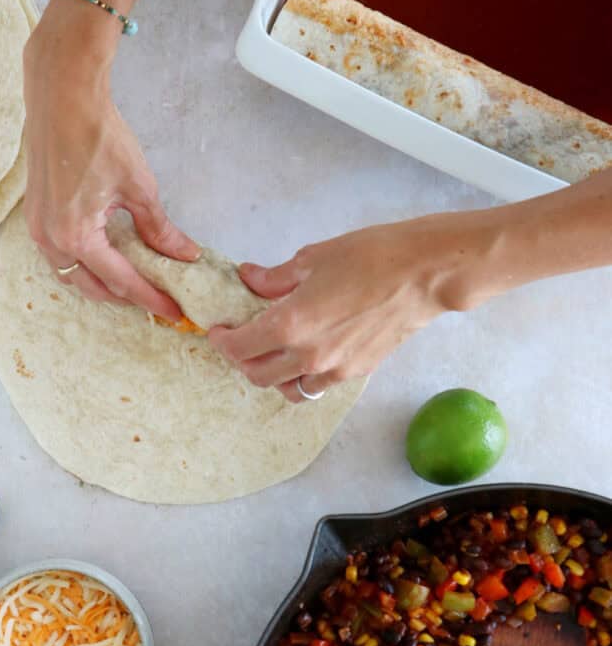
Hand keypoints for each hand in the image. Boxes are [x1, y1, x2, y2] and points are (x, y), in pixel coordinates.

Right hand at [22, 4, 198, 317]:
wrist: (62, 98)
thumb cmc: (99, 136)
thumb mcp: (139, 187)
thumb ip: (159, 229)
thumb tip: (184, 255)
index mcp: (76, 237)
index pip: (122, 282)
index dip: (151, 299)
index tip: (174, 312)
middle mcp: (51, 240)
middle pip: (93, 287)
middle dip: (126, 298)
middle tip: (158, 301)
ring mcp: (39, 229)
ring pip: (73, 275)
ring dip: (103, 284)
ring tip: (136, 285)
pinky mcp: (37, 215)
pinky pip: (61, 256)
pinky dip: (85, 265)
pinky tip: (107, 260)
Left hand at [209, 213, 489, 401]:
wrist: (425, 274)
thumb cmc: (373, 256)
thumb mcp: (313, 258)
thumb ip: (275, 278)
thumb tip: (250, 279)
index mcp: (291, 325)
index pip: (241, 347)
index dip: (223, 340)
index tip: (220, 330)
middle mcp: (309, 355)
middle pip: (257, 375)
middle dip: (241, 360)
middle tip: (240, 341)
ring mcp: (334, 369)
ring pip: (287, 389)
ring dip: (271, 375)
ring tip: (270, 353)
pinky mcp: (356, 373)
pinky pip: (316, 386)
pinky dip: (301, 378)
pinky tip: (304, 355)